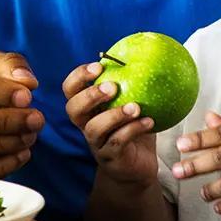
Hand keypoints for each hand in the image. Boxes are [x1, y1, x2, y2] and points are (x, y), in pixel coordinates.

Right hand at [63, 62, 156, 187]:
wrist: (138, 167)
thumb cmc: (134, 130)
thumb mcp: (133, 104)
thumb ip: (134, 84)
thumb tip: (149, 52)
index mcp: (88, 108)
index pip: (70, 89)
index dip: (78, 76)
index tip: (98, 66)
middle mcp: (86, 125)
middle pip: (73, 109)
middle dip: (90, 95)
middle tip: (112, 86)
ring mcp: (96, 143)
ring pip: (94, 128)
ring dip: (114, 115)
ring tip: (135, 107)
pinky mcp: (110, 158)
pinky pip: (117, 143)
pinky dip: (133, 130)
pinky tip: (149, 122)